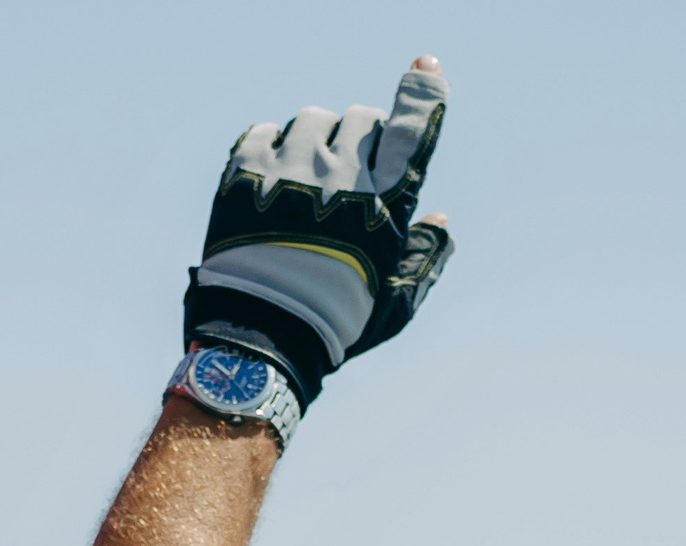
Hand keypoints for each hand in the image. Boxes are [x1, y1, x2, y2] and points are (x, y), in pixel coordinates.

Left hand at [183, 56, 453, 405]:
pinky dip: (270, 147)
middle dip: (358, 140)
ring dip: (314, 140)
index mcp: (385, 202)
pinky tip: (269, 180)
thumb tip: (440, 218)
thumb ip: (426, 257)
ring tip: (302, 181)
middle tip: (343, 177)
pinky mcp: (245, 171)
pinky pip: (263, 131)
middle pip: (360, 119)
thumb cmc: (335, 323)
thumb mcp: (396, 302)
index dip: (423, 93)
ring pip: (312, 119)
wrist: (260, 336)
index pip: (412, 128)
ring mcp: (291, 169)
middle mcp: (341, 175)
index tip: (424, 69)